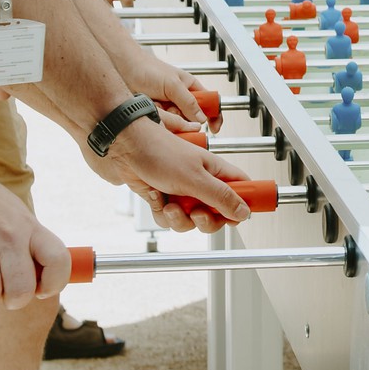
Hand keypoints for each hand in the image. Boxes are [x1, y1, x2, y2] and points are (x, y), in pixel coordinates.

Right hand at [0, 162, 70, 306]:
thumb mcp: (17, 215)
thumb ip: (31, 244)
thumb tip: (43, 281)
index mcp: (30, 226)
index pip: (59, 260)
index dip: (56, 283)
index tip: (43, 289)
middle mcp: (9, 236)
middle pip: (22, 291)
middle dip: (14, 300)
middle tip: (5, 289)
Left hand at [88, 117, 253, 233]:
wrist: (124, 148)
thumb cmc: (159, 151)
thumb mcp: (195, 177)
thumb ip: (221, 197)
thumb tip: (243, 212)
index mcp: (215, 171)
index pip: (241, 189)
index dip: (244, 204)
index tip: (240, 217)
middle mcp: (200, 182)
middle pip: (216, 214)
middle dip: (206, 220)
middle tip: (198, 213)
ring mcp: (182, 192)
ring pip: (191, 221)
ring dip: (179, 218)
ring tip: (170, 204)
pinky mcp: (163, 198)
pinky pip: (169, 219)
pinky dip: (162, 214)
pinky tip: (156, 196)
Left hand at [123, 57, 211, 131]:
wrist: (121, 69)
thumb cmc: (147, 69)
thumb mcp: (172, 85)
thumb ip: (188, 101)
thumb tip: (202, 118)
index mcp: (190, 87)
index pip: (210, 103)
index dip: (215, 116)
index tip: (214, 129)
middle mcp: (181, 99)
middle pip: (193, 119)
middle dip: (186, 121)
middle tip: (176, 117)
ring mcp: (168, 108)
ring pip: (177, 124)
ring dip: (169, 120)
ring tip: (157, 107)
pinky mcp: (156, 116)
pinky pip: (163, 126)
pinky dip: (159, 122)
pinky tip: (151, 112)